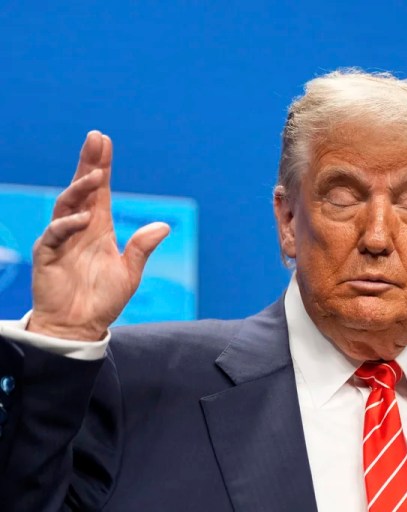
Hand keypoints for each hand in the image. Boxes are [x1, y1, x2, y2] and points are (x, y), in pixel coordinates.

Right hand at [27, 131, 169, 340]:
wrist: (78, 326)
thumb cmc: (102, 299)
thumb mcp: (129, 273)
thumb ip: (142, 248)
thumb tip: (164, 225)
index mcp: (100, 228)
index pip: (101, 191)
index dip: (103, 166)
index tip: (104, 142)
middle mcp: (80, 227)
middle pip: (83, 189)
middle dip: (89, 163)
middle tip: (95, 139)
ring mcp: (62, 239)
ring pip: (67, 205)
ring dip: (80, 188)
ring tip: (96, 174)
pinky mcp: (48, 254)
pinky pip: (55, 233)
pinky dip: (68, 224)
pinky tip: (83, 219)